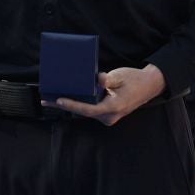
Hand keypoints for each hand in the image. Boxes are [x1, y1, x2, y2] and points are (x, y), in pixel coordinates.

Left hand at [52, 64, 166, 125]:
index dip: (73, 105)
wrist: (149, 86)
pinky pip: (90, 110)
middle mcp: (110, 116)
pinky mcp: (106, 114)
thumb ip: (107, 79)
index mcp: (113, 108)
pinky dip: (78, 104)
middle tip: (45, 100)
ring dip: (69, 105)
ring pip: (85, 112)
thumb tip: (97, 78)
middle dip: (64, 105)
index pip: (89, 109)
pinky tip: (66, 98)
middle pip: (83, 112)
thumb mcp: (120, 76)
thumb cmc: (135, 80)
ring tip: (51, 99)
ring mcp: (108, 117)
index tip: (60, 100)